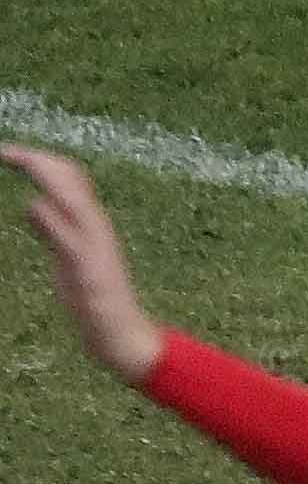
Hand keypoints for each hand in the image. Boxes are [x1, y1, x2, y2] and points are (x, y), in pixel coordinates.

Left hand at [4, 149, 162, 384]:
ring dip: (45, 175)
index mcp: (91, 222)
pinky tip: (35, 206)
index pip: (70, 178)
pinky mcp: (87, 264)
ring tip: (17, 160)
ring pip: (71, 196)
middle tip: (6, 152)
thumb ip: (52, 232)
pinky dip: (50, 215)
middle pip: (70, 178)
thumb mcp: (66, 257)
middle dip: (37, 159)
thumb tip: (32, 206)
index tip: (10, 154)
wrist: (120, 332)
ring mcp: (94, 243)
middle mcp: (95, 225)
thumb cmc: (93, 298)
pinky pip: (68, 232)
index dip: (40, 161)